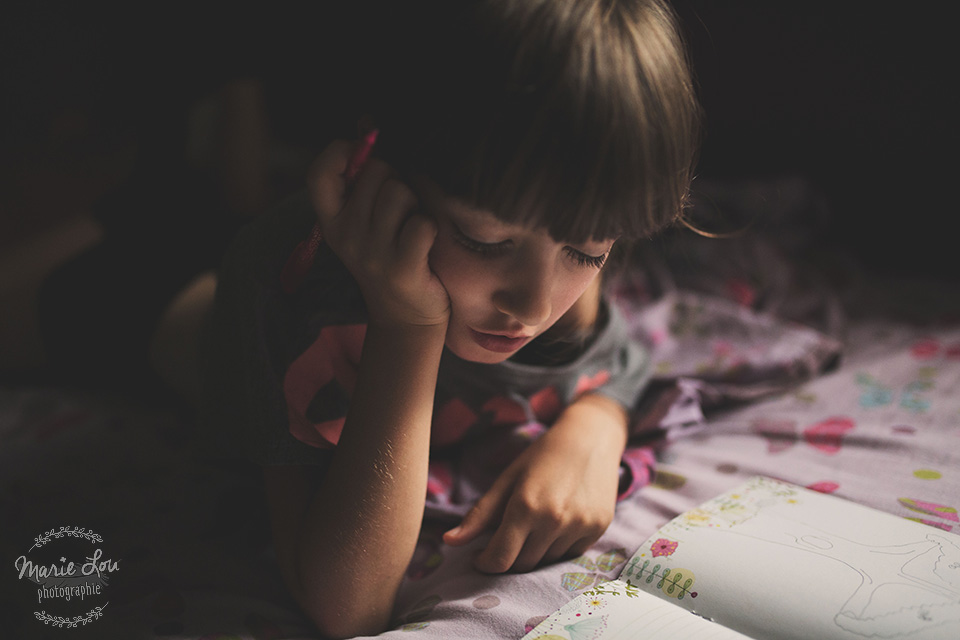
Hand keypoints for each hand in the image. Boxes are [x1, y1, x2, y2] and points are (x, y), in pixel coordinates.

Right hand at [308, 140, 449, 327]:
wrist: (406, 318)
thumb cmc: (391, 255)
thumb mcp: (366, 221)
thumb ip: (363, 177)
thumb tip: (367, 121)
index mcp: (332, 221)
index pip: (319, 174)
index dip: (340, 153)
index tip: (361, 155)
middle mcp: (346, 236)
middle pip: (376, 173)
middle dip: (396, 181)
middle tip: (400, 211)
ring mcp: (372, 254)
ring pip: (399, 193)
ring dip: (414, 205)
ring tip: (411, 228)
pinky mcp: (402, 268)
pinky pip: (421, 223)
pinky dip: (430, 229)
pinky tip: (425, 246)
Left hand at [443, 396, 628, 572]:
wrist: (590, 437)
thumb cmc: (542, 456)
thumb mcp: (507, 480)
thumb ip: (479, 515)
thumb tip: (449, 541)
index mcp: (525, 506)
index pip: (500, 559)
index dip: (486, 563)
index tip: (480, 557)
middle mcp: (553, 520)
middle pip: (523, 564)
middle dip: (510, 556)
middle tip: (507, 537)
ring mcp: (579, 526)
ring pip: (547, 561)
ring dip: (535, 551)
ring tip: (535, 524)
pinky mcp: (598, 528)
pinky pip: (571, 554)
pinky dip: (559, 547)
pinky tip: (558, 522)